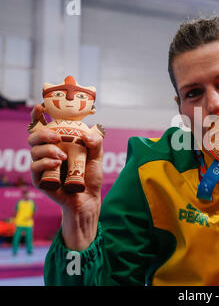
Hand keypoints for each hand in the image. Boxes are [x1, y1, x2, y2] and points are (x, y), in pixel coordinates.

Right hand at [28, 105, 102, 249]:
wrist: (88, 198)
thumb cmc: (90, 176)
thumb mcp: (97, 156)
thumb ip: (96, 143)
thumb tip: (88, 134)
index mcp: (59, 143)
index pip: (43, 126)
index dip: (38, 115)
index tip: (41, 107)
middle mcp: (47, 151)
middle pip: (34, 136)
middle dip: (42, 132)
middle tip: (56, 136)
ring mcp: (42, 165)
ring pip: (34, 150)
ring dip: (47, 149)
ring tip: (62, 156)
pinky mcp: (40, 179)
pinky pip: (35, 167)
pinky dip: (45, 162)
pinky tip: (56, 163)